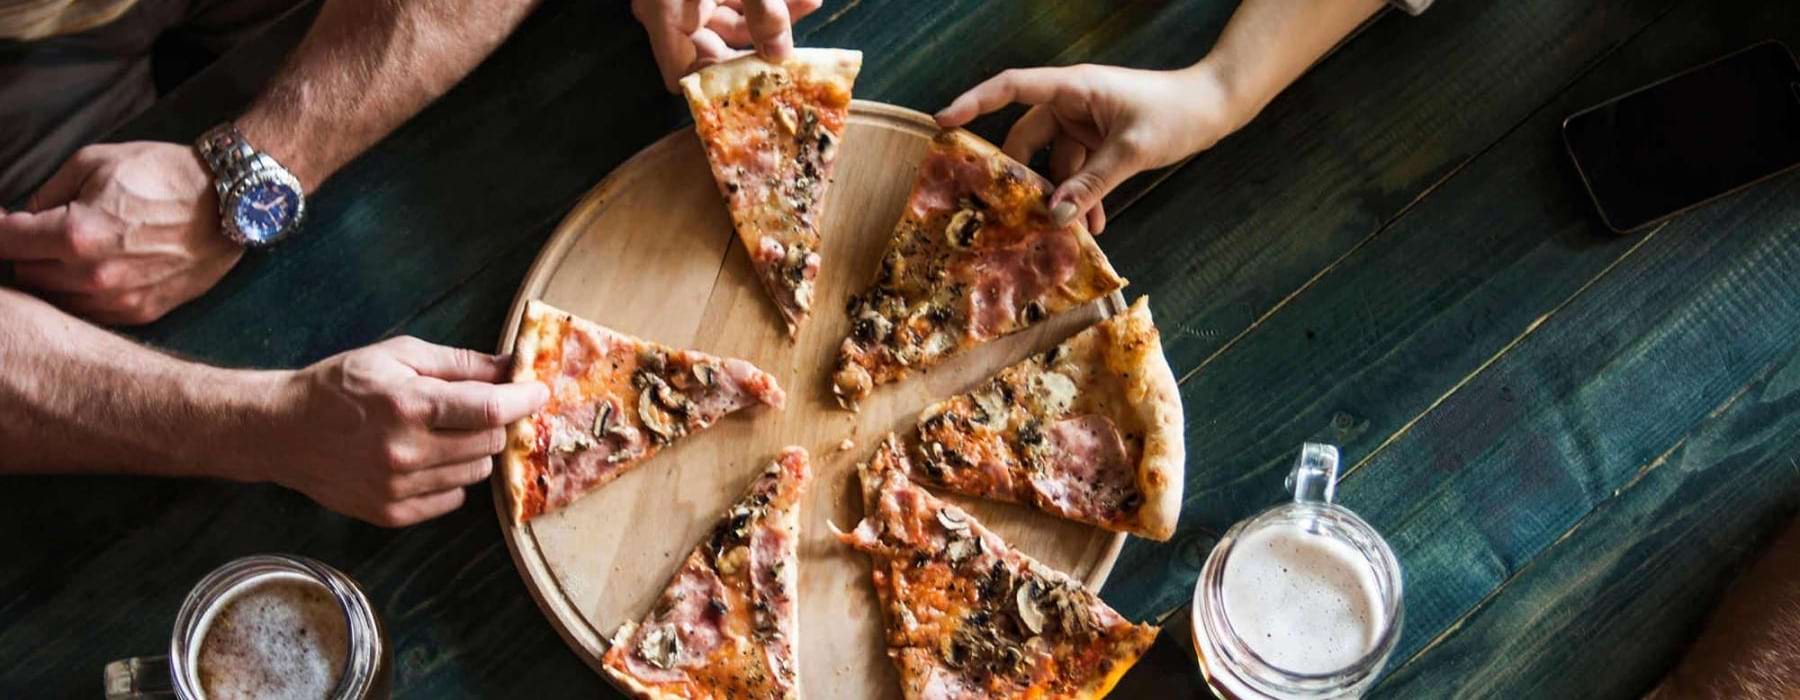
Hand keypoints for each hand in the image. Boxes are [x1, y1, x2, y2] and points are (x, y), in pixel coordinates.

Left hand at [0, 142, 239, 325]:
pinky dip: (82, 296)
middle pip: (24, 275)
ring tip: (69, 256)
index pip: (3, 242)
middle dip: (25, 253)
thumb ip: (47, 192)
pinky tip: (95, 273)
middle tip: (40, 236)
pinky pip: (89, 315)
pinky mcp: (141, 312)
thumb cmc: (164, 175)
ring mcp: (117, 299)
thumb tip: (24, 217)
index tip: (4, 224)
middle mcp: (91, 275)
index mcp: (73, 233)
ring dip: (52, 278)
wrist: (230, 202)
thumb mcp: (94, 162)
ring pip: (53, 300)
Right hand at [261, 337, 548, 526]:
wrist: (283, 430)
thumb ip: (459, 363)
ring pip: (476, 473)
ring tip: (444, 433)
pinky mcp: (392, 514)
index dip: (524, 400)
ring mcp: (399, 488)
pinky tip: (427, 459)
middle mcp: (406, 451)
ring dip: (474, 451)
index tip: (539, 393)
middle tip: (479, 409)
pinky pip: (453, 499)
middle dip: (494, 422)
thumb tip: (511, 366)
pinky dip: (452, 478)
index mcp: (410, 405)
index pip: (490, 409)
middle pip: (490, 443)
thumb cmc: (342, 385)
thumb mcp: (398, 355)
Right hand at [632, 0, 822, 90]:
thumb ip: (763, 10)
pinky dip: (760, 1)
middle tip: (796, 52)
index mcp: (664, 16)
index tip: (762, 87)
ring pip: (729, 21)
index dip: (721, 89)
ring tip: (808, 5)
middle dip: (760, 48)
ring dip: (769, 18)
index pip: (686, 77)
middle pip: (714, 50)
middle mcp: (670, 11)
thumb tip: (781, 53)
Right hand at [935, 64, 1242, 233]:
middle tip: (1013, 211)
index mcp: (1073, 88)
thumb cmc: (1176, 113)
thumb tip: (1055, 215)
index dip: (975, 102)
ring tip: (1066, 231)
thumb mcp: (1131, 151)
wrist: (1215, 106)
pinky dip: (1081, 196)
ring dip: (1060, 197)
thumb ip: (1091, 184)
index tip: (944, 121)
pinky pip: (1078, 172)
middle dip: (1024, 177)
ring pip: (1055, 163)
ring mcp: (1085, 123)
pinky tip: (1092, 226)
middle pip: (1028, 138)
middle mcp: (1072, 102)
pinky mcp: (1099, 141)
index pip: (1012, 88)